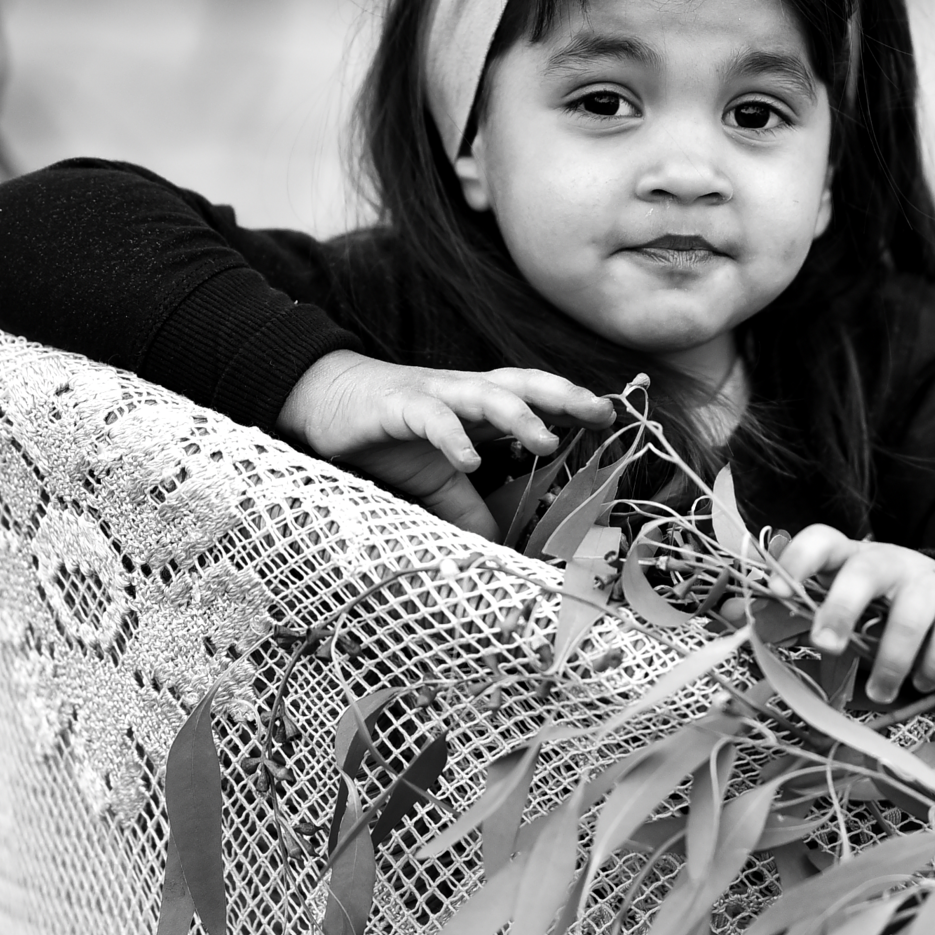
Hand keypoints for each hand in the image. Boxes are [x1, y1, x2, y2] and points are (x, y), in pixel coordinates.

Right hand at [278, 350, 612, 538]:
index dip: (573, 403)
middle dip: (564, 397)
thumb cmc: (389, 436)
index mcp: (481, 406)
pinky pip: (431, 417)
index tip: (611, 418)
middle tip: (601, 413)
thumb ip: (469, 508)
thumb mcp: (437, 478)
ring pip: (486, 396)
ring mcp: (434, 395)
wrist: (323, 401)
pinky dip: (452, 437)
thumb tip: (498, 549)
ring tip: (545, 442)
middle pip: (524, 385)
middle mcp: (466, 392)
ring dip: (519, 417)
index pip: (537, 397)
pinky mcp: (398, 407)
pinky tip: (469, 460)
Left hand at [774, 526, 934, 703]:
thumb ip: (795, 616)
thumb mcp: (842, 610)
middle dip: (842, 609)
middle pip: (865, 570)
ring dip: (891, 664)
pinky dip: (933, 668)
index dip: (798, 559)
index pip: (823, 540)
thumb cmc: (883, 611)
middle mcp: (890, 561)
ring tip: (880, 694)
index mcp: (851, 558)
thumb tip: (733, 615)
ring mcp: (931, 579)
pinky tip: (923, 681)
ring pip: (909, 616)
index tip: (777, 589)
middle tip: (825, 645)